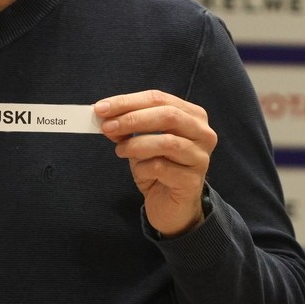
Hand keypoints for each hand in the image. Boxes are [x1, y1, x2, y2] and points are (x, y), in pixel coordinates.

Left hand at [95, 89, 216, 236]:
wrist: (170, 205)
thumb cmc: (157, 166)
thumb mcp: (141, 140)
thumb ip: (128, 125)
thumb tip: (106, 115)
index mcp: (192, 115)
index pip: (159, 99)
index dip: (128, 101)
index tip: (102, 107)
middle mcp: (203, 134)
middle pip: (168, 115)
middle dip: (132, 119)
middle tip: (107, 126)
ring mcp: (200, 158)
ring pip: (166, 142)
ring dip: (136, 145)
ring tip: (120, 150)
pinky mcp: (192, 182)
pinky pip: (161, 168)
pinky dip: (142, 167)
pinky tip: (139, 171)